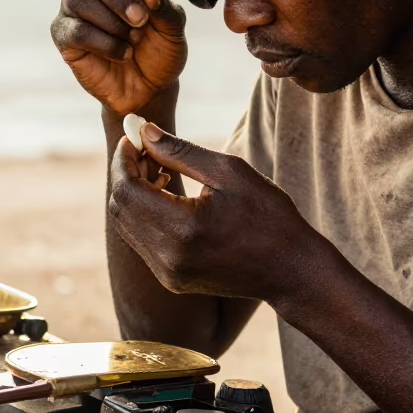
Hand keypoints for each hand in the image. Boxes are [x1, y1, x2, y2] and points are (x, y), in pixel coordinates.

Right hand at [50, 0, 186, 114]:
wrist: (150, 89)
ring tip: (133, 39)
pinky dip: (104, 42)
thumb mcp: (173, 28)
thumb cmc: (160, 51)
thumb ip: (163, 4)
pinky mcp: (65, 36)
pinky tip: (123, 52)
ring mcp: (75, 10)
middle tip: (140, 18)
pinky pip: (75, 30)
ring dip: (111, 21)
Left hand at [108, 123, 321, 302]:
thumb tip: (143, 131)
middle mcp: (168, 257)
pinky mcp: (172, 281)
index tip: (132, 138)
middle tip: (145, 150)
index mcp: (183, 228)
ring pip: (127, 226)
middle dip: (126, 174)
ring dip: (134, 194)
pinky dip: (145, 215)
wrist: (291, 270)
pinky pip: (142, 242)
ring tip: (159, 170)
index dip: (123, 160)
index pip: (127, 189)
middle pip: (120, 208)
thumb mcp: (229, 171)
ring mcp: (168, 274)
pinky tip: (168, 197)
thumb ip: (179, 150)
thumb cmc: (268, 215)